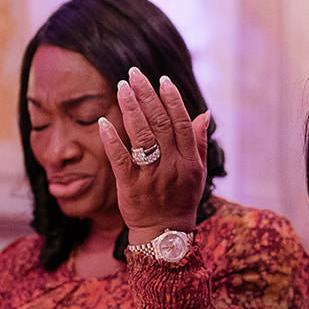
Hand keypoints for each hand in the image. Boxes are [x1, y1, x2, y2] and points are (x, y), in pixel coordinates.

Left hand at [98, 69, 208, 241]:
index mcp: (189, 159)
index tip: (161, 80)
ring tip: (121, 88)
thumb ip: (200, 142)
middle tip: (134, 74)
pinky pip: (120, 158)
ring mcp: (151, 175)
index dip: (171, 99)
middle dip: (146, 95)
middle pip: (159, 123)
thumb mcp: (198, 172)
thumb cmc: (181, 200)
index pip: (181, 122)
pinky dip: (112, 139)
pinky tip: (103, 122)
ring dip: (130, 109)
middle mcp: (172, 164)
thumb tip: (204, 113)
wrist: (165, 234)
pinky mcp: (131, 186)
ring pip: (141, 136)